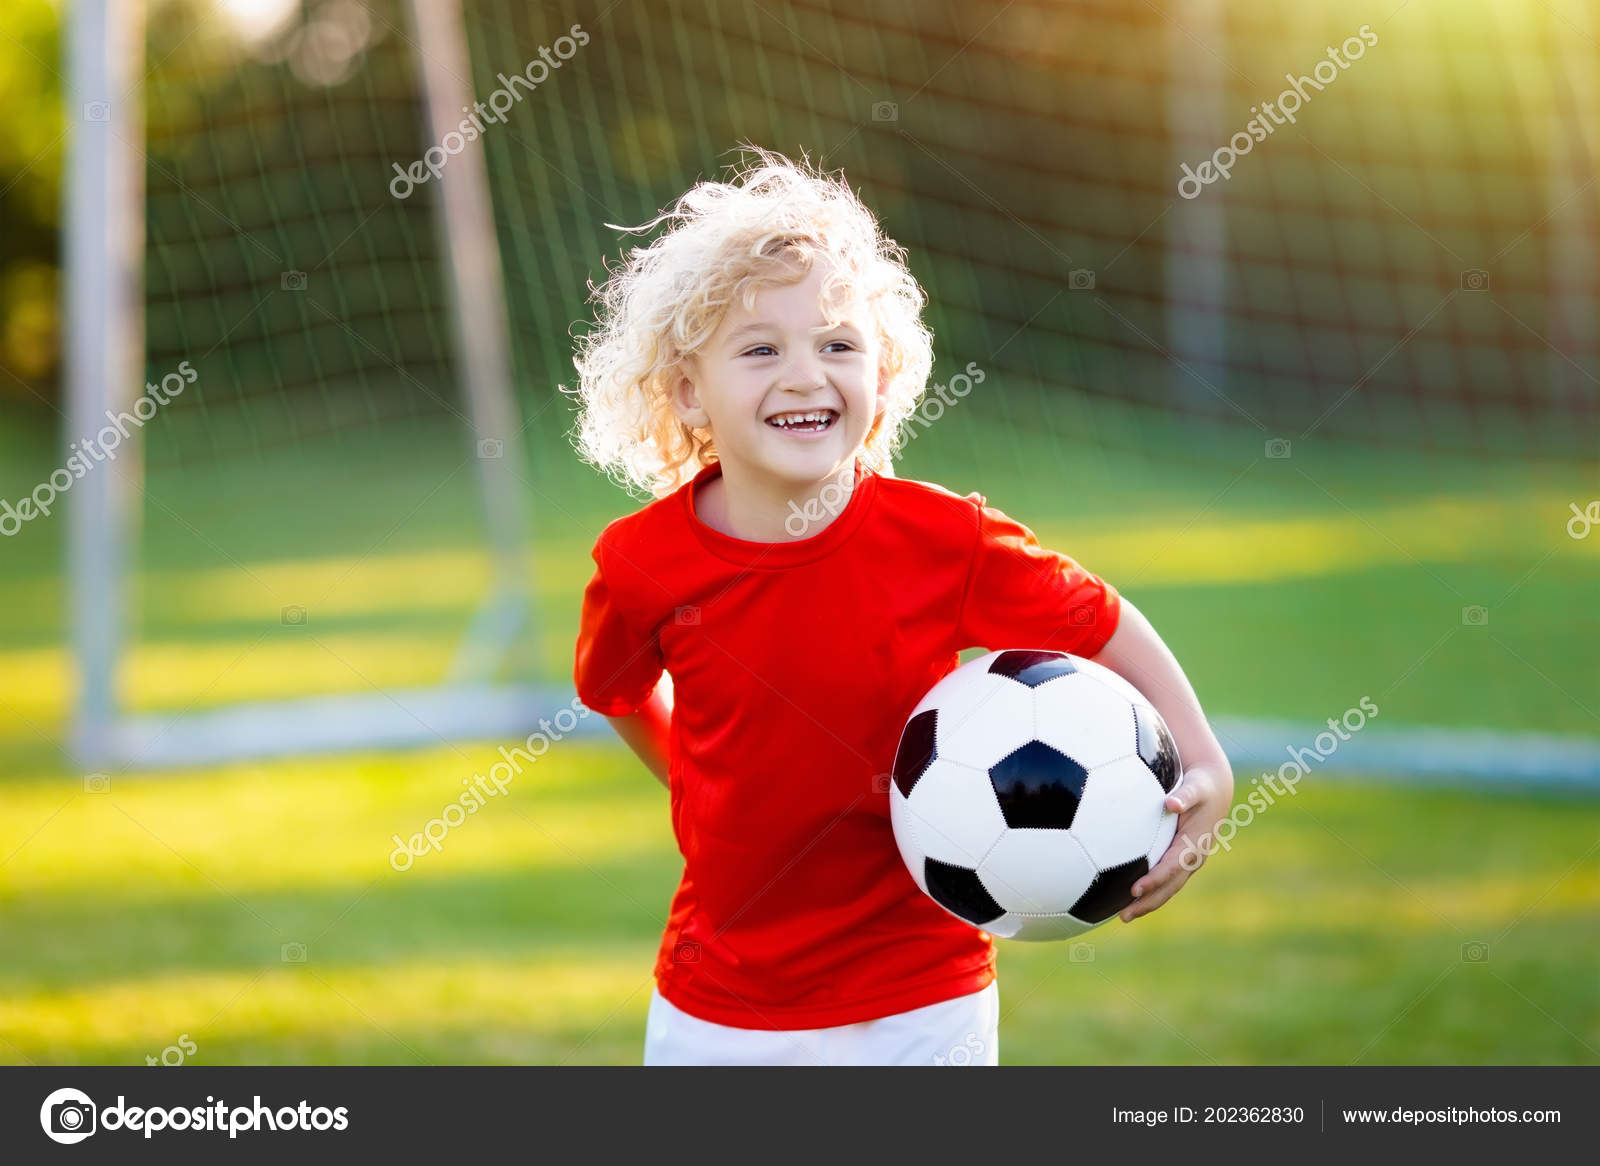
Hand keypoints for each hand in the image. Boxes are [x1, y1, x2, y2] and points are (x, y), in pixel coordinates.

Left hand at [1119, 760, 1233, 922]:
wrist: (1216, 790)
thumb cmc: (1201, 787)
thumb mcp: (1195, 787)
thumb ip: (1185, 796)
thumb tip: (1171, 804)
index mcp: (1194, 844)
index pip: (1172, 867)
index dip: (1154, 880)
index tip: (1134, 889)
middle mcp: (1193, 858)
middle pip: (1169, 886)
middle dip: (1148, 902)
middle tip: (1124, 916)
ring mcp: (1188, 862)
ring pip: (1167, 888)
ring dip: (1148, 903)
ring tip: (1123, 916)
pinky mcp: (1181, 860)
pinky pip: (1165, 881)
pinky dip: (1150, 892)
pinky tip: (1128, 898)